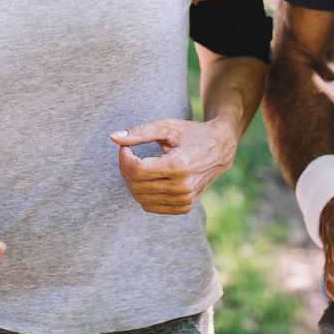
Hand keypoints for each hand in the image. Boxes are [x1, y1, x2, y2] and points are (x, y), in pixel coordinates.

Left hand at [111, 117, 238, 214]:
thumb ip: (140, 132)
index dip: (124, 157)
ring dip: (132, 181)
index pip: (136, 170)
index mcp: (179, 166)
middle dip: (126, 168)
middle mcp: (183, 187)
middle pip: (136, 185)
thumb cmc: (192, 134)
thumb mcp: (167, 127)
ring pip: (140, 198)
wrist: (221, 148)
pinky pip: (150, 206)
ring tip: (139, 165)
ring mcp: (185, 200)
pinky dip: (143, 193)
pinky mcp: (185, 207)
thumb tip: (113, 138)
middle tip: (129, 153)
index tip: (125, 146)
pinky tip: (149, 178)